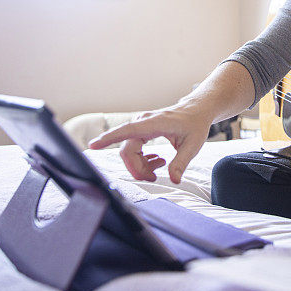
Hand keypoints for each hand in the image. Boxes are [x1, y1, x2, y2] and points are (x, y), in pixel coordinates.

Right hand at [88, 103, 211, 183]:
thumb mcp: (193, 145)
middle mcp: (144, 122)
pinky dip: (141, 159)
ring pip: (129, 151)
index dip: (109, 139)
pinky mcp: (142, 129)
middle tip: (153, 178)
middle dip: (136, 168)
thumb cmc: (195, 124)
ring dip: (140, 165)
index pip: (127, 131)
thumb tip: (173, 180)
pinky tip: (156, 161)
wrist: (197, 110)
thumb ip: (181, 163)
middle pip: (127, 150)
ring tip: (160, 165)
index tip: (93, 145)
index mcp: (154, 123)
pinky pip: (133, 148)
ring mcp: (141, 125)